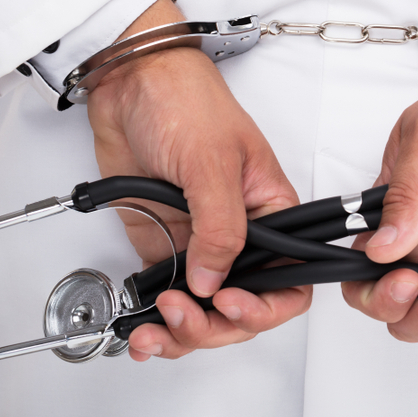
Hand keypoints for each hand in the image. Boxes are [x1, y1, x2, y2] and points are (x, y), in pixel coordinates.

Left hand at [87, 0, 309, 360]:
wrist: (128, 83)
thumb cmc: (185, 100)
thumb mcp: (211, 161)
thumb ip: (220, 227)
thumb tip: (212, 281)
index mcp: (272, 213)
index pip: (289, 280)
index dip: (265, 306)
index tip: (229, 303)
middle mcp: (241, 235)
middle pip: (243, 308)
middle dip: (214, 325)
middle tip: (182, 315)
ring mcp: (200, 244)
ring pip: (205, 312)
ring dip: (183, 333)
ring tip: (155, 328)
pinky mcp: (165, 247)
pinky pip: (168, 297)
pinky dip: (155, 323)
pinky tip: (142, 332)